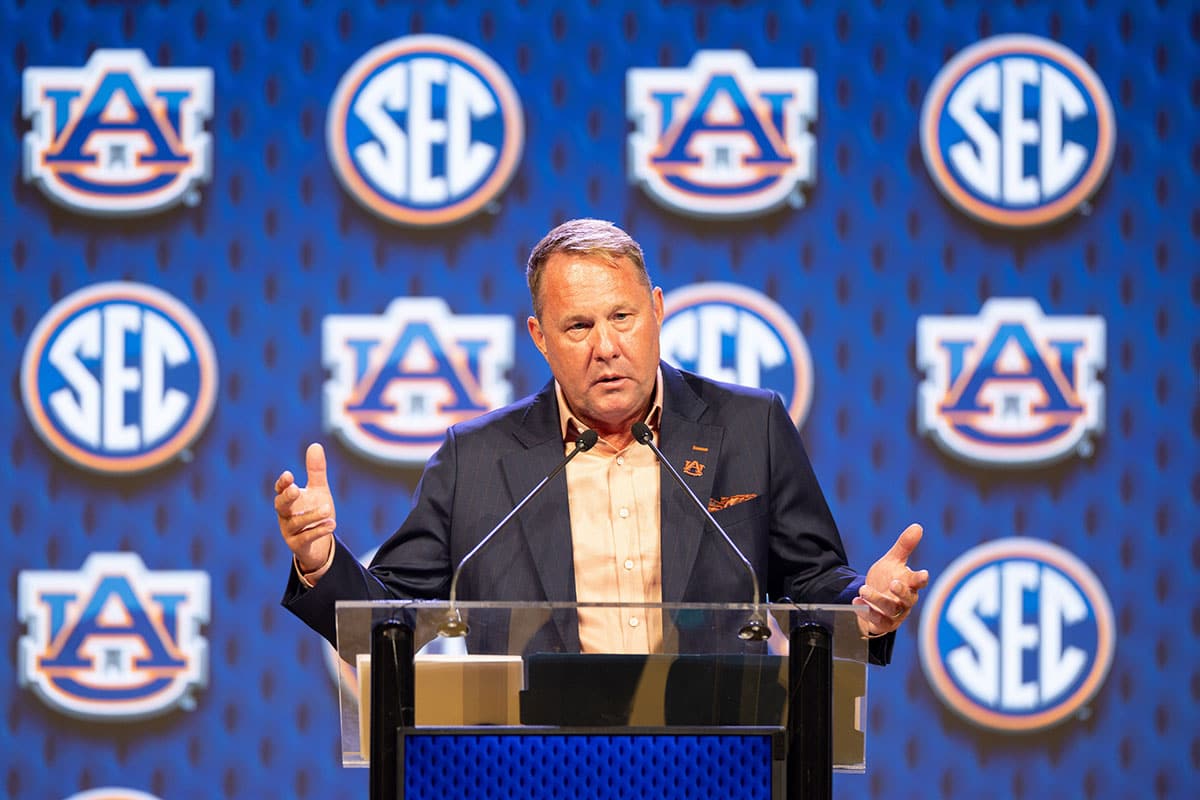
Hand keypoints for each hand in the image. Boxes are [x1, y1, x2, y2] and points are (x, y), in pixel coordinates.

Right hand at [274, 443, 336, 577]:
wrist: (319, 544)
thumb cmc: (315, 512)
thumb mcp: (318, 490)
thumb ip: (316, 471)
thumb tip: (315, 445)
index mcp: (288, 500)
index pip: (281, 490)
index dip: (283, 484)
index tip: (289, 475)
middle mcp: (285, 515)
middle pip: (280, 506)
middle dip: (287, 497)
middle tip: (296, 489)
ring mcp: (290, 532)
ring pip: (295, 523)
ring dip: (311, 515)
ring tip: (328, 508)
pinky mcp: (298, 546)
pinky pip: (305, 538)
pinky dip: (318, 531)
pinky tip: (332, 524)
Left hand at [853, 523, 928, 636]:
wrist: (871, 600)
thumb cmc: (886, 579)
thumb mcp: (892, 561)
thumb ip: (904, 546)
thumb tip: (917, 526)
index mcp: (909, 584)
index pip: (918, 582)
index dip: (921, 579)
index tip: (923, 574)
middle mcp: (904, 601)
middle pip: (907, 599)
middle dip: (901, 592)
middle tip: (893, 583)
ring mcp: (894, 614)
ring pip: (890, 609)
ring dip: (877, 600)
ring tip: (864, 590)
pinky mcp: (882, 623)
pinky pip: (876, 621)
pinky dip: (867, 612)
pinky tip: (857, 602)